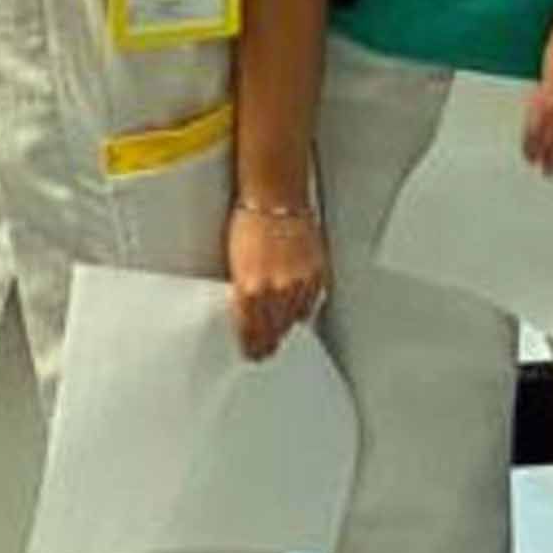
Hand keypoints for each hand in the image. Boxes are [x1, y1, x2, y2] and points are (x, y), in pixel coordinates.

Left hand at [227, 207, 327, 358]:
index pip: (250, 332)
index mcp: (250, 289)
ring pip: (294, 321)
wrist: (275, 198)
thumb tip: (247, 313)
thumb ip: (244, 293)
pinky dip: (304, 309)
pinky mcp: (316, 274)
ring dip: (286, 329)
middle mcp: (275, 291)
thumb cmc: (250, 222)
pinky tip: (298, 314)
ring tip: (281, 334)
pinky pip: (311, 303)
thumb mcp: (235, 263)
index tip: (250, 353)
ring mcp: (299, 284)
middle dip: (268, 343)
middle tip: (265, 352)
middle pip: (274, 331)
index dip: (250, 347)